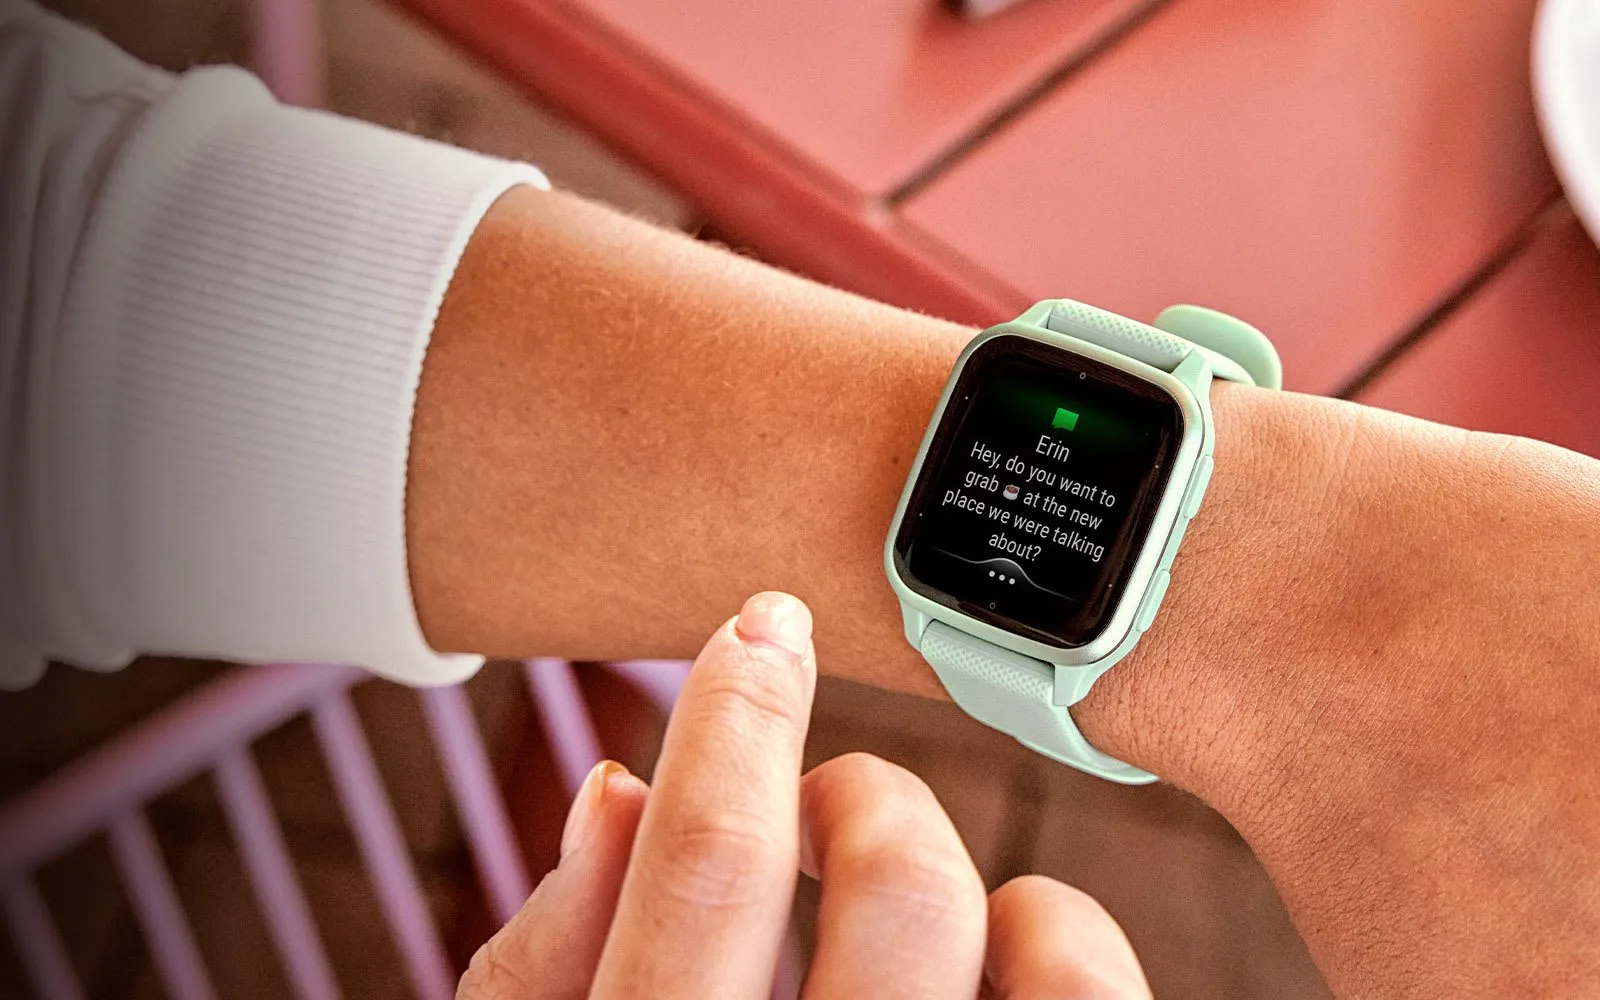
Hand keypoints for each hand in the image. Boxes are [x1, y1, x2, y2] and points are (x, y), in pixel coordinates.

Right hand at [456, 592, 1149, 998]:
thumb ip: (542, 959)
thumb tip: (615, 786)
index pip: (702, 863)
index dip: (735, 715)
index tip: (759, 626)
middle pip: (901, 881)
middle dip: (858, 798)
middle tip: (828, 804)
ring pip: (1036, 939)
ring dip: (975, 876)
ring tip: (916, 895)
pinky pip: (1105, 998)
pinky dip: (1065, 945)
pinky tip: (1015, 959)